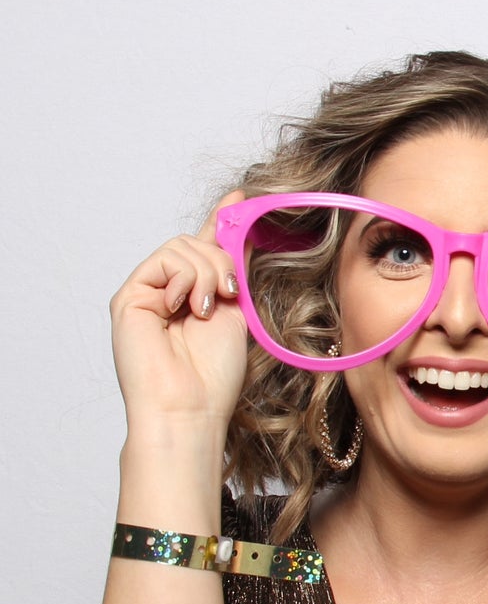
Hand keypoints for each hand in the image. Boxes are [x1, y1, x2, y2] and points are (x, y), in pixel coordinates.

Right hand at [110, 192, 249, 432]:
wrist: (190, 405)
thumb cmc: (214, 372)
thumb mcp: (236, 311)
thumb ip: (233, 270)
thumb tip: (242, 231)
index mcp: (194, 296)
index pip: (204, 249)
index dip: (221, 222)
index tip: (241, 198)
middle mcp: (168, 292)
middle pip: (195, 244)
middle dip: (220, 261)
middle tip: (227, 292)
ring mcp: (146, 292)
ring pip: (182, 247)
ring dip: (204, 272)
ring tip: (205, 308)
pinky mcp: (129, 297)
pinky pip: (163, 260)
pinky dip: (183, 278)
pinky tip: (184, 307)